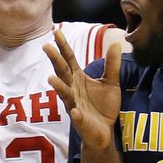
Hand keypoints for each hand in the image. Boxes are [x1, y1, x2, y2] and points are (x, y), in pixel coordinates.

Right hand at [45, 31, 122, 151]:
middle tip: (46, 47)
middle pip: (62, 72)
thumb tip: (115, 43)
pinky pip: (77, 117)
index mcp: (78, 78)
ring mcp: (74, 105)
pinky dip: (75, 114)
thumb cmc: (103, 106)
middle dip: (54, 60)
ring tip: (51, 79)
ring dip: (58, 87)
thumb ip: (112, 65)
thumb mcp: (111, 82)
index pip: (68, 59)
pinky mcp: (80, 121)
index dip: (63, 46)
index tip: (56, 31)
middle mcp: (72, 90)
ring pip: (65, 94)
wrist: (105, 132)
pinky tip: (74, 111)